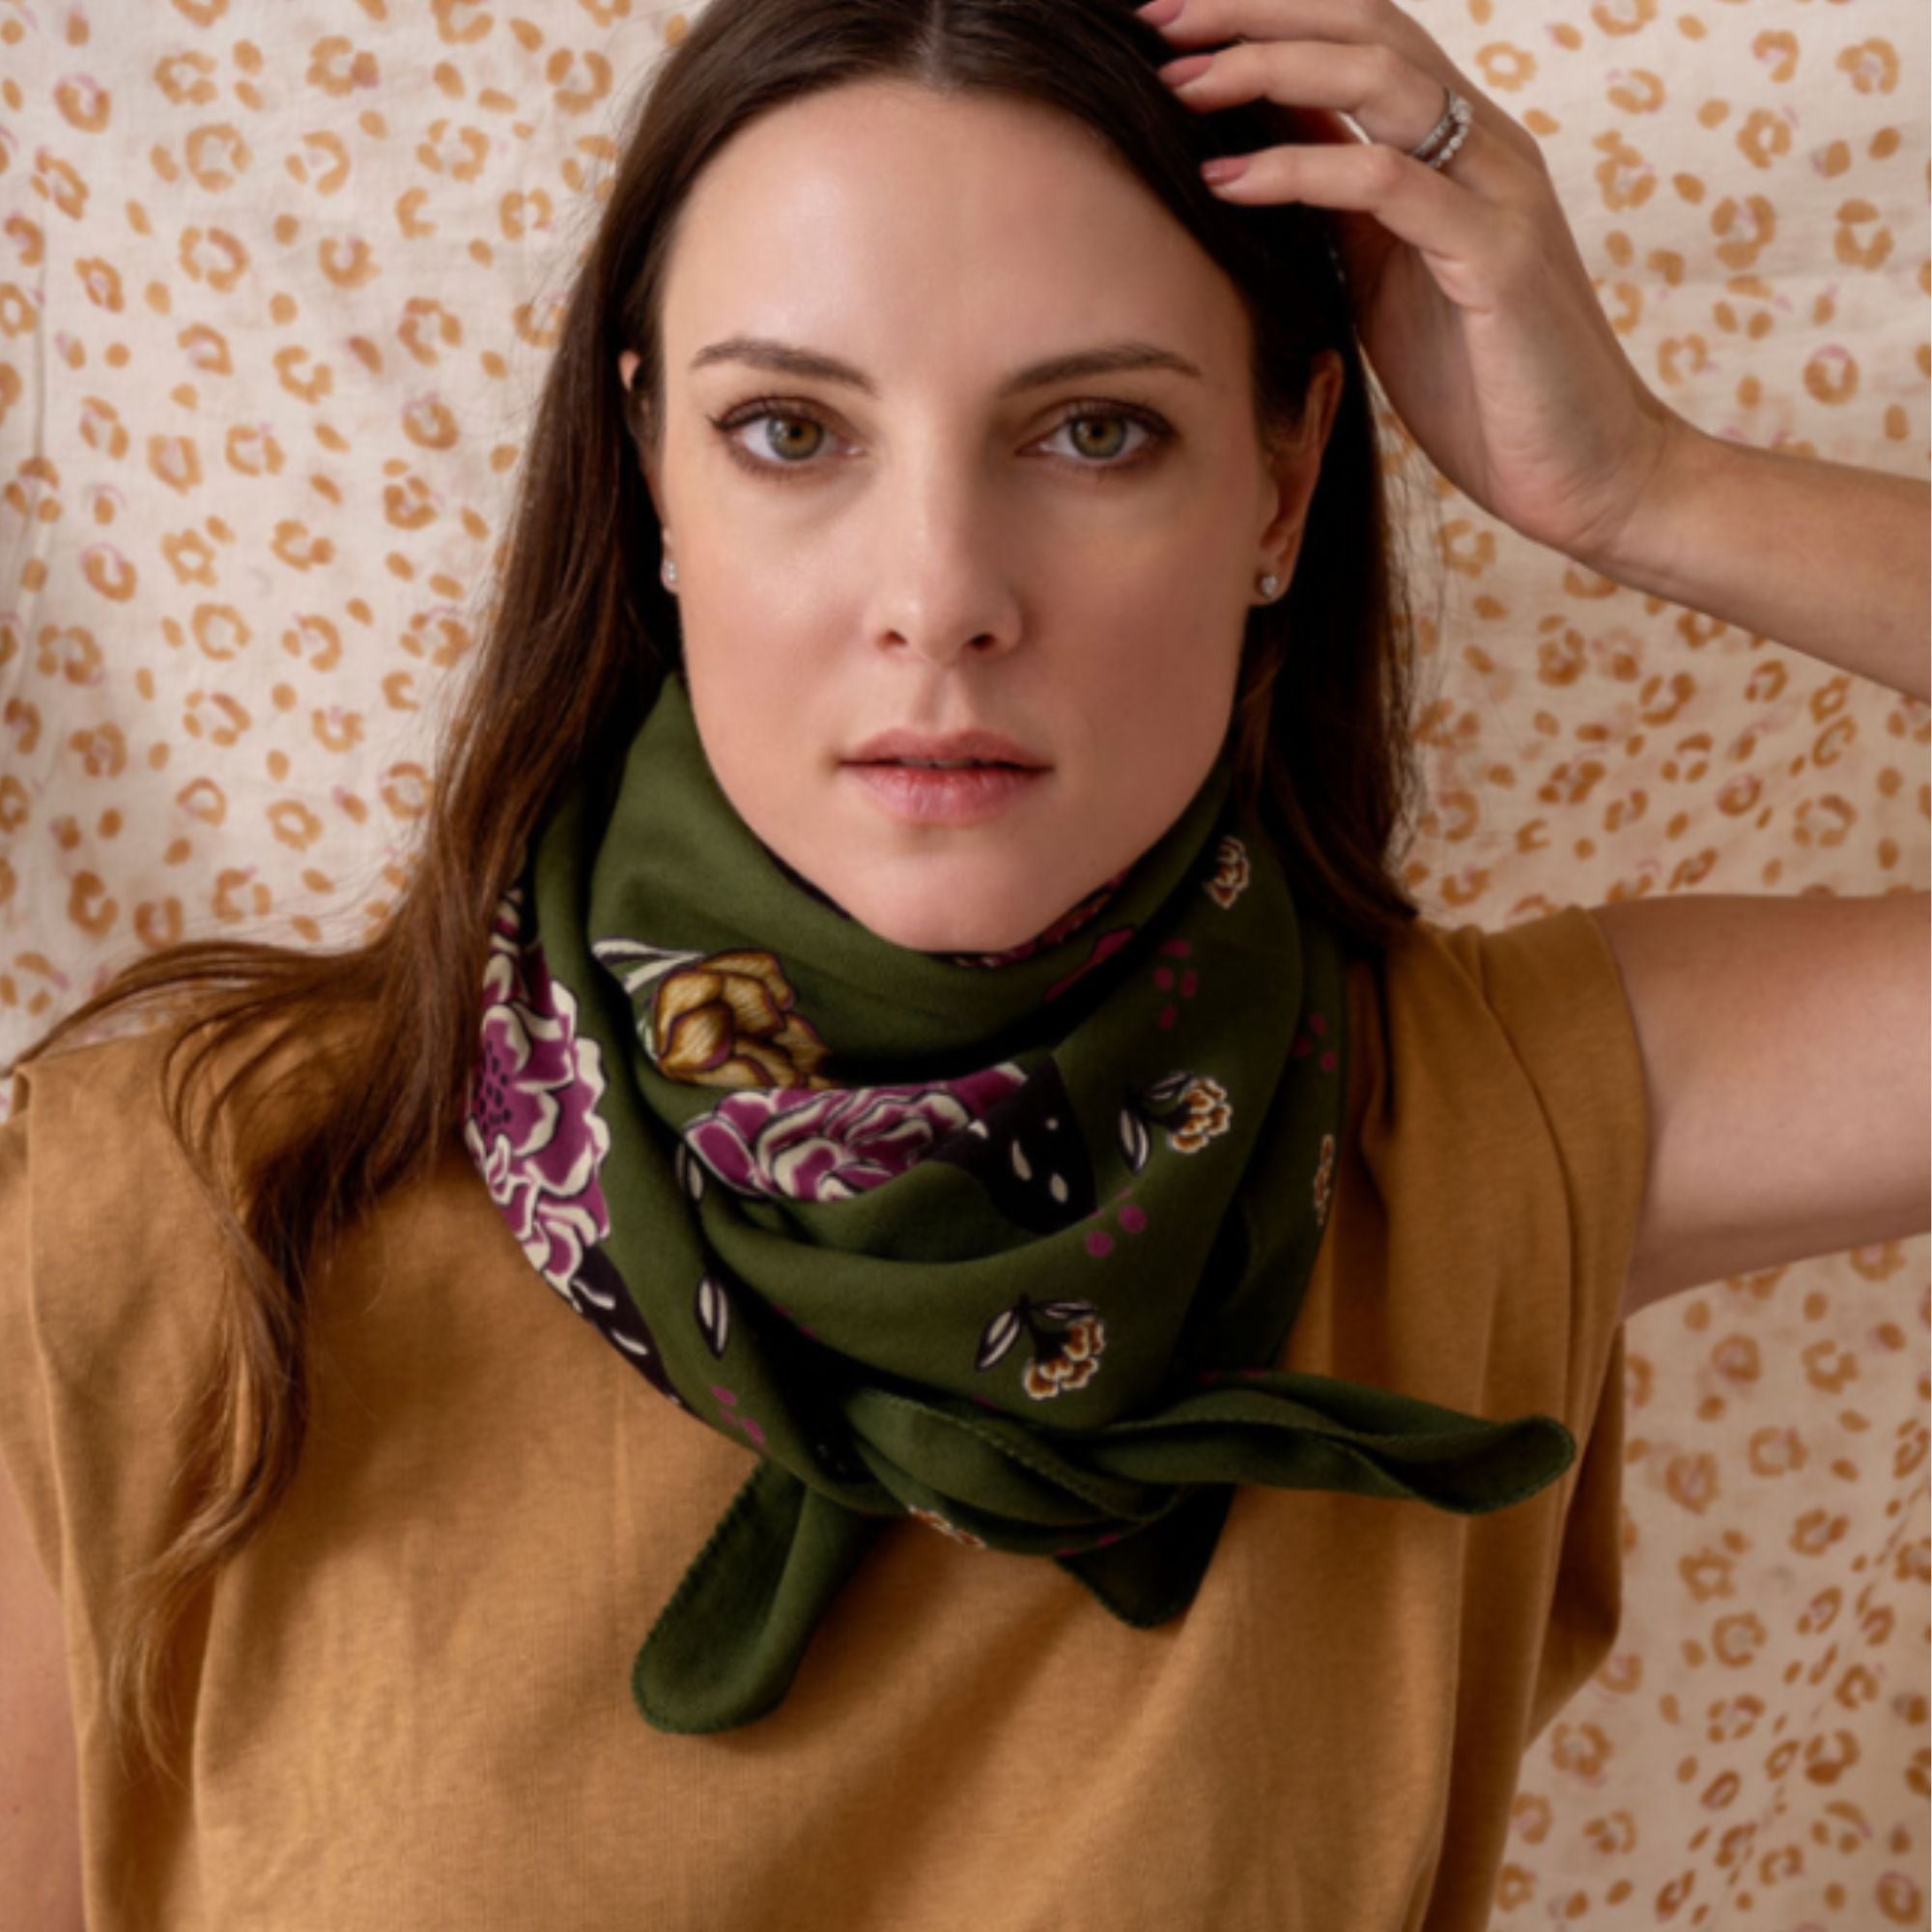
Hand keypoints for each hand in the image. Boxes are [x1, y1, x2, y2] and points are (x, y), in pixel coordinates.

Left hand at [1142, 0, 1682, 565]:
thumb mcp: (1389, 282)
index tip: (1174, 23)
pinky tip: (1229, 181)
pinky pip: (1389, 184)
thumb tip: (1271, 153)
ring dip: (1270, 69)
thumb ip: (1344, 211)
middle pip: (1367, 27)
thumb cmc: (1483, 385)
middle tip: (1159, 18)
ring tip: (1181, 83)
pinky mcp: (1497, 257)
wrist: (1584, 470)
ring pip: (1380, 79)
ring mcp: (1497, 193)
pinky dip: (1301, 171)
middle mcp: (1485, 147)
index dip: (1270, 17)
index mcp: (1460, 148)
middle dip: (1256, 12)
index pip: (1363, 37)